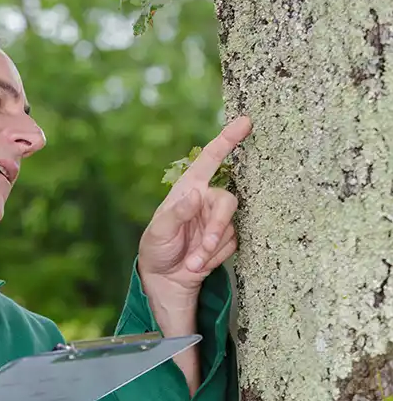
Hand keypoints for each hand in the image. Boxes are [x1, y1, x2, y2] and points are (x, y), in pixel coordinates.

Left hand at [138, 116, 251, 307]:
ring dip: (212, 248)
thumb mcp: (159, 231)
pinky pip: (232, 243)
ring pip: (230, 226)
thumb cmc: (156, 248)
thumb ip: (176, 213)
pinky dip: (215, 256)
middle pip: (227, 202)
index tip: (245, 122)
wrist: (165, 278)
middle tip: (204, 247)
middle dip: (217, 226)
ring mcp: (217, 219)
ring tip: (192, 261)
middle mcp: (205, 200)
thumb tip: (195, 195)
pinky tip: (198, 263)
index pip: (210, 160)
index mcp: (188, 189)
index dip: (227, 140)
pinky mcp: (226, 238)